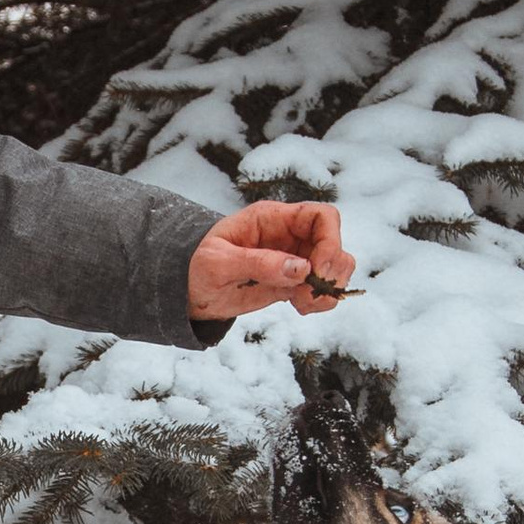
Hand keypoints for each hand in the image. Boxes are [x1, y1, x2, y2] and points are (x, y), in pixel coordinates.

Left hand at [187, 202, 355, 323]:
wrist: (187, 290)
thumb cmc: (195, 266)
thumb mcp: (218, 263)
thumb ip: (257, 263)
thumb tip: (301, 268)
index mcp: (272, 219)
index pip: (321, 216)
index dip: (330, 240)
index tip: (318, 270)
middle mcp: (289, 235)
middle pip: (334, 243)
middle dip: (331, 271)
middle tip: (307, 294)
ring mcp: (294, 258)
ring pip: (335, 266)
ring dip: (328, 289)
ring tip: (302, 304)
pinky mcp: (293, 281)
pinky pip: (322, 288)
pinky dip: (320, 301)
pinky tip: (299, 308)